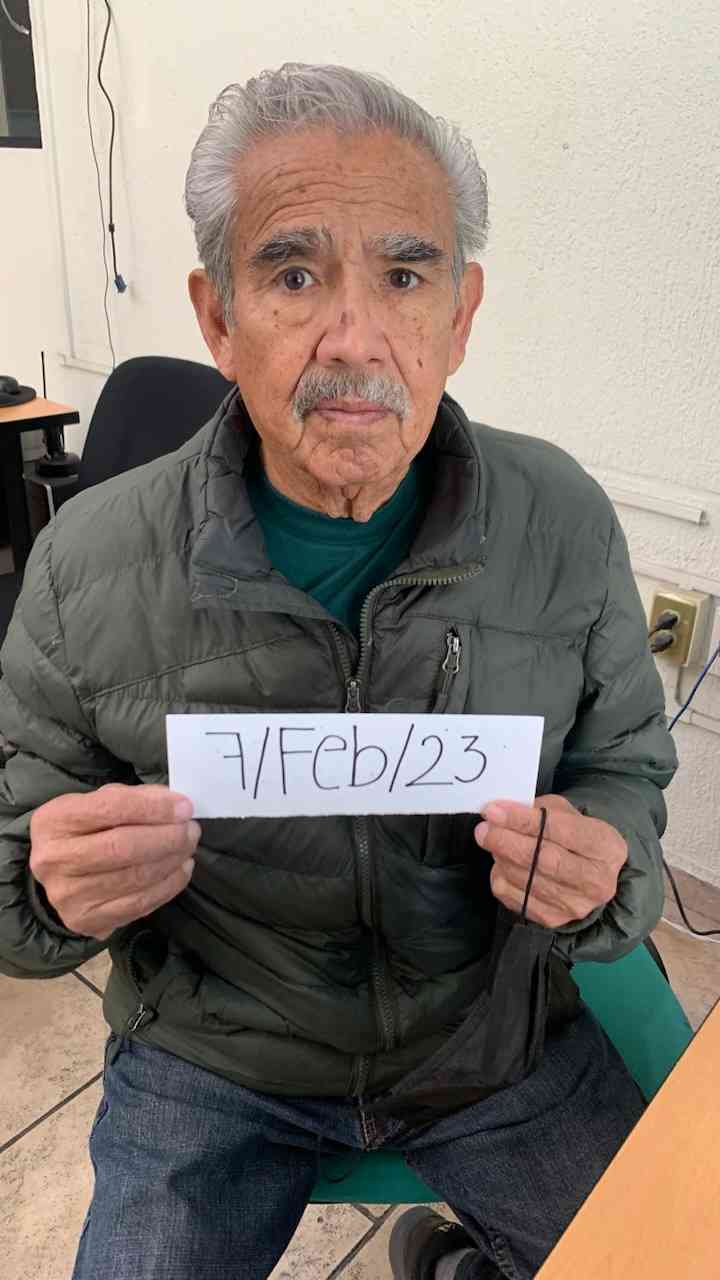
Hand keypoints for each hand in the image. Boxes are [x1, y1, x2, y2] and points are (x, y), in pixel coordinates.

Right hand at [29, 783, 200, 940]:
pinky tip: (181, 870)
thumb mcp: (99, 802)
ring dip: (173, 860)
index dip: (153, 808)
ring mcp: (68, 895)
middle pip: (123, 847)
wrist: (57, 872)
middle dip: (168, 837)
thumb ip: (134, 798)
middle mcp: (54, 859)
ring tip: (188, 847)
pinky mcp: (86, 921)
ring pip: (135, 878)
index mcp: (54, 821)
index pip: (110, 809)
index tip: (184, 808)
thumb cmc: (85, 829)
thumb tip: (174, 804)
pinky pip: (139, 904)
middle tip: (191, 830)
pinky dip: (169, 886)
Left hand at [474, 793, 627, 927]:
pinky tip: (502, 863)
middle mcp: (595, 881)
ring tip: (492, 840)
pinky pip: (513, 897)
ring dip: (500, 857)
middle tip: (483, 829)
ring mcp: (574, 905)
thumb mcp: (568, 814)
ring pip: (525, 879)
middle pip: (542, 860)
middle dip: (506, 841)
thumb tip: (501, 812)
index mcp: (605, 846)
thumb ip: (538, 810)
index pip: (559, 830)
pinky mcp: (552, 919)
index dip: (522, 820)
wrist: (590, 876)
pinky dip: (501, 876)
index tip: (493, 810)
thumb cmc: (576, 837)